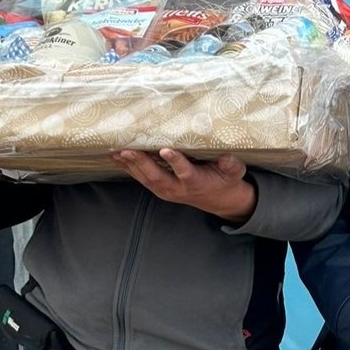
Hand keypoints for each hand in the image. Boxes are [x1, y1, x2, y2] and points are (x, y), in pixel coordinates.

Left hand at [113, 148, 254, 222]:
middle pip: (156, 176)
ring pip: (144, 178)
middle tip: (127, 149)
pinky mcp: (158, 188)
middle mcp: (177, 188)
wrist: (218, 200)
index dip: (175, 162)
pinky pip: (140, 178)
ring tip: (115, 151)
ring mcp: (165, 190)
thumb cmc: (226, 181)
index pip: (185, 172)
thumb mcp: (234, 173)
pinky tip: (116, 156)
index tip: (166, 150)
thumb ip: (231, 165)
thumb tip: (227, 156)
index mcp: (196, 182)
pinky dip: (128, 167)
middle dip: (141, 163)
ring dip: (129, 165)